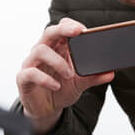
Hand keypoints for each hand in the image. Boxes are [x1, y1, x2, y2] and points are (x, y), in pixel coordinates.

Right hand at [16, 18, 113, 134]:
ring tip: (70, 74)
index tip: (84, 30)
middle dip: (63, 29)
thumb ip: (93, 76)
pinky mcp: (23, 78)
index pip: (61, 27)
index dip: (71, 25)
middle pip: (49, 32)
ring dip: (58, 61)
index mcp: (57, 47)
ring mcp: (31, 63)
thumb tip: (110, 72)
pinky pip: (31, 72)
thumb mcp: (80, 83)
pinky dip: (45, 79)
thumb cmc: (60, 89)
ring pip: (40, 50)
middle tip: (78, 33)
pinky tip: (56, 86)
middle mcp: (42, 51)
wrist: (46, 109)